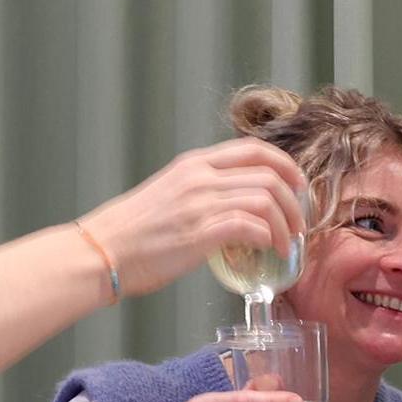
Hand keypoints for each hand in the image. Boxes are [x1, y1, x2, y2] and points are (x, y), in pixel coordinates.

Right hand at [76, 138, 312, 298]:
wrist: (102, 251)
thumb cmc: (134, 233)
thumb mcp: (170, 195)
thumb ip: (202, 192)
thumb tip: (233, 208)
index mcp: (194, 165)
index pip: (254, 150)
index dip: (286, 166)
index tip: (299, 188)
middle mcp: (200, 177)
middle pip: (269, 174)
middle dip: (294, 202)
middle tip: (298, 226)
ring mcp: (200, 203)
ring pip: (266, 199)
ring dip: (286, 225)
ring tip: (287, 245)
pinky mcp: (200, 232)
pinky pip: (252, 226)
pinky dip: (270, 239)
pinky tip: (271, 252)